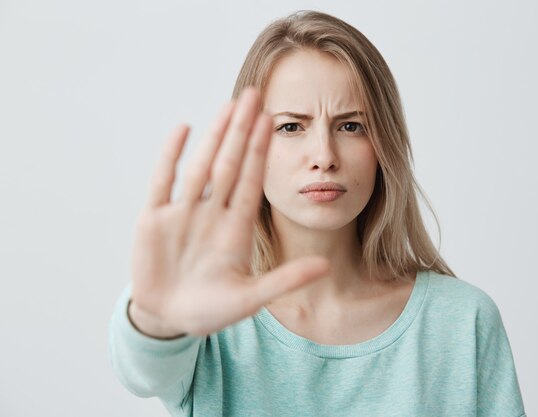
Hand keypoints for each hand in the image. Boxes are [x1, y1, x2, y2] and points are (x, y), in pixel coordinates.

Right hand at [129, 87, 329, 336]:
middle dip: (242, 131)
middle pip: (230, 163)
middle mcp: (212, 213)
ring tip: (228, 105)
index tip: (272, 121)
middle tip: (255, 95)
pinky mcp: (154, 220)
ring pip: (201, 165)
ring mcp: (183, 213)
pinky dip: (171, 156)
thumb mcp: (250, 298)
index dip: (261, 151)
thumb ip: (285, 280)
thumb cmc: (210, 310)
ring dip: (214, 136)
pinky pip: (163, 181)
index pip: (251, 180)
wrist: (168, 319)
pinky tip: (183, 130)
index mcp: (236, 228)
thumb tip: (327, 266)